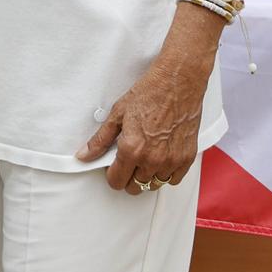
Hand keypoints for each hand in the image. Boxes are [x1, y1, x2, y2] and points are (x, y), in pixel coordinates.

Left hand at [77, 52, 211, 194]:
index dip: (111, 175)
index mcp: (132, 149)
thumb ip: (100, 140)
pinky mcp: (187, 158)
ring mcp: (171, 160)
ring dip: (147, 176)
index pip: (116, 181)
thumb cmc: (148, 94)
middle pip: (135, 187)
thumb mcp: (116, 115)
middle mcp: (152, 159)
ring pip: (154, 185)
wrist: (177, 84)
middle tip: (127, 161)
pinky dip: (165, 174)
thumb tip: (84, 156)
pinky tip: (160, 159)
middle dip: (128, 178)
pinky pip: (173, 180)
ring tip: (144, 158)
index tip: (112, 167)